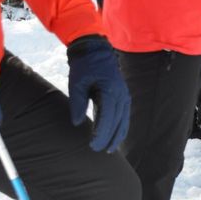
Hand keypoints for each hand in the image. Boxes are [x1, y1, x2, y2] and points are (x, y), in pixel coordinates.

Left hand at [67, 35, 130, 152]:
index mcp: (110, 90)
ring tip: (110, 149)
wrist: (95, 49)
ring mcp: (124, 95)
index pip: (107, 117)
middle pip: (117, 121)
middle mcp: (121, 94)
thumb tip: (76, 123)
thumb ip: (77, 103)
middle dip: (109, 138)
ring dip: (118, 136)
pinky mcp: (123, 96)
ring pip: (124, 120)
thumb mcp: (76, 83)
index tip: (93, 144)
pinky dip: (121, 128)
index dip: (101, 132)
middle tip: (98, 150)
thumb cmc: (84, 65)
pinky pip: (124, 116)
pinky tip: (115, 137)